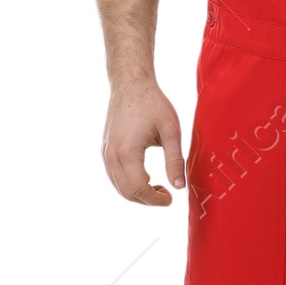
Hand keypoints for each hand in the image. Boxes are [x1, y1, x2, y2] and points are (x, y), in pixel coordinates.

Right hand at [101, 79, 186, 205]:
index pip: (139, 189)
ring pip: (118, 187)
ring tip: (158, 186)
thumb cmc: (153, 104)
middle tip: (166, 194)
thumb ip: (175, 160)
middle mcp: (111, 155)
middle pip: (126, 192)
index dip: (156, 199)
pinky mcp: (105, 149)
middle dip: (147, 200)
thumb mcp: (171, 131)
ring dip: (137, 193)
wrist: (131, 84)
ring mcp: (106, 152)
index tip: (171, 198)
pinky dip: (129, 183)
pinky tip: (145, 176)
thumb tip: (179, 187)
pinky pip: (114, 176)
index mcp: (127, 151)